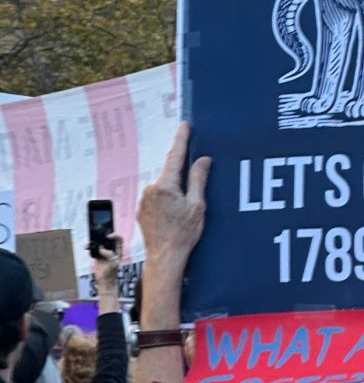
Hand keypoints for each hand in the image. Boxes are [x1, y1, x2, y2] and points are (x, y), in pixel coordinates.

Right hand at [93, 235, 122, 295]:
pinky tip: (86, 248)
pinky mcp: (98, 257)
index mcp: (118, 251)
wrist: (105, 282)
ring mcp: (104, 253)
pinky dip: (90, 248)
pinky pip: (93, 250)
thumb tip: (101, 248)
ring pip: (99, 244)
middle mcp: (112, 250)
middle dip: (102, 237)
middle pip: (108, 240)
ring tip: (88, 244)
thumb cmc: (112, 273)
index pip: (119, 239)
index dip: (115, 236)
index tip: (108, 236)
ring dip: (93, 242)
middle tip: (96, 236)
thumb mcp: (113, 262)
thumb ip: (109, 254)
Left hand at [137, 122, 210, 270]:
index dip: (181, 139)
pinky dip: (166, 198)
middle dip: (181, 173)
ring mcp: (144, 199)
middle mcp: (151, 189)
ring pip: (163, 184)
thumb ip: (198, 180)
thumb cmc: (182, 234)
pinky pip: (157, 195)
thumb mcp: (197, 206)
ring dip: (174, 188)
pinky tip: (174, 213)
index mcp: (165, 186)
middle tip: (191, 187)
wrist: (164, 258)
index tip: (184, 125)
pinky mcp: (142, 208)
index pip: (175, 156)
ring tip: (183, 209)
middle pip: (170, 172)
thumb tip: (202, 160)